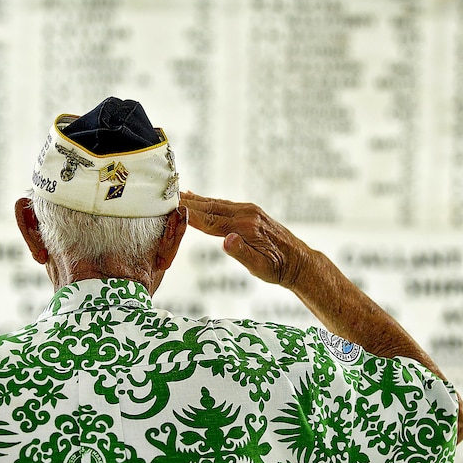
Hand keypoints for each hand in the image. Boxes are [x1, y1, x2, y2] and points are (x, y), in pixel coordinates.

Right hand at [179, 191, 308, 287]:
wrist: (297, 261)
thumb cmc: (278, 268)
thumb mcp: (260, 267)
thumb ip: (242, 254)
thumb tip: (226, 241)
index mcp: (246, 227)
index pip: (210, 220)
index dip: (189, 214)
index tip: (170, 208)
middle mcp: (247, 214)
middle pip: (210, 207)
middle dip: (187, 202)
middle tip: (165, 196)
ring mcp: (249, 210)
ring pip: (216, 204)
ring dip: (195, 199)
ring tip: (176, 194)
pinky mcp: (250, 212)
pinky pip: (223, 205)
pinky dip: (207, 202)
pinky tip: (198, 199)